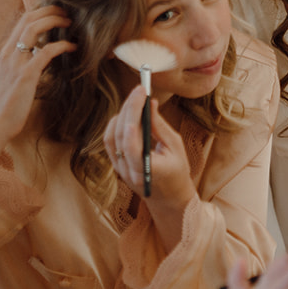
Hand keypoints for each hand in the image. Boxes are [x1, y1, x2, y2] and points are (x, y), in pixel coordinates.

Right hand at [0, 6, 74, 155]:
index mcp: (6, 53)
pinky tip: (72, 47)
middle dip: (50, 10)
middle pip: (28, 18)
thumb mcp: (14, 78)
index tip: (58, 13)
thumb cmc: (6, 106)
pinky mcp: (25, 75)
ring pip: (34, 28)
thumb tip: (43, 54)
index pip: (23, 21)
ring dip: (55, 20)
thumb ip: (25, 64)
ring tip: (70, 23)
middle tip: (67, 12)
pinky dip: (61, 45)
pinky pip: (45, 51)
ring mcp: (16, 63)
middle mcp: (9, 53)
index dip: (42, 12)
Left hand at [103, 85, 194, 210]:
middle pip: (120, 135)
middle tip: (139, 89)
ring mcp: (119, 169)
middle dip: (129, 108)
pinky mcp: (116, 164)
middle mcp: (128, 171)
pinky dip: (116, 124)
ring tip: (135, 99)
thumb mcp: (176, 147)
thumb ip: (160, 126)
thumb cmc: (177, 172)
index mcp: (145, 169)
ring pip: (111, 137)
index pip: (130, 141)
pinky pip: (110, 141)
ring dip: (121, 114)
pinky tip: (127, 114)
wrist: (168, 198)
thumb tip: (150, 103)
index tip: (141, 93)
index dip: (133, 114)